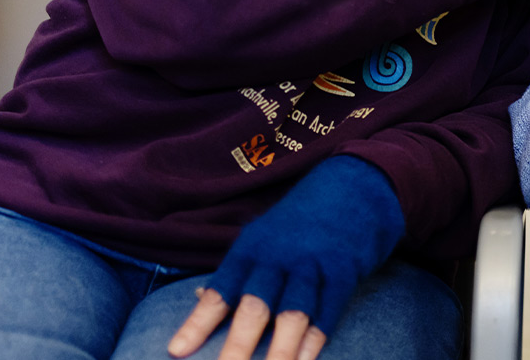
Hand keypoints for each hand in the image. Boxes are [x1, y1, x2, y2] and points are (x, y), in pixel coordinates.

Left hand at [167, 156, 402, 359]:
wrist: (353, 186)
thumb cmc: (300, 222)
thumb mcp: (262, 236)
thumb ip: (236, 271)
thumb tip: (194, 297)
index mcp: (251, 248)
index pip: (220, 291)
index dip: (198, 323)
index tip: (176, 351)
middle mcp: (279, 255)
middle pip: (255, 306)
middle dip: (238, 344)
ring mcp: (313, 261)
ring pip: (294, 312)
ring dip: (281, 349)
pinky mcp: (344, 268)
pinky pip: (329, 309)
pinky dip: (317, 338)